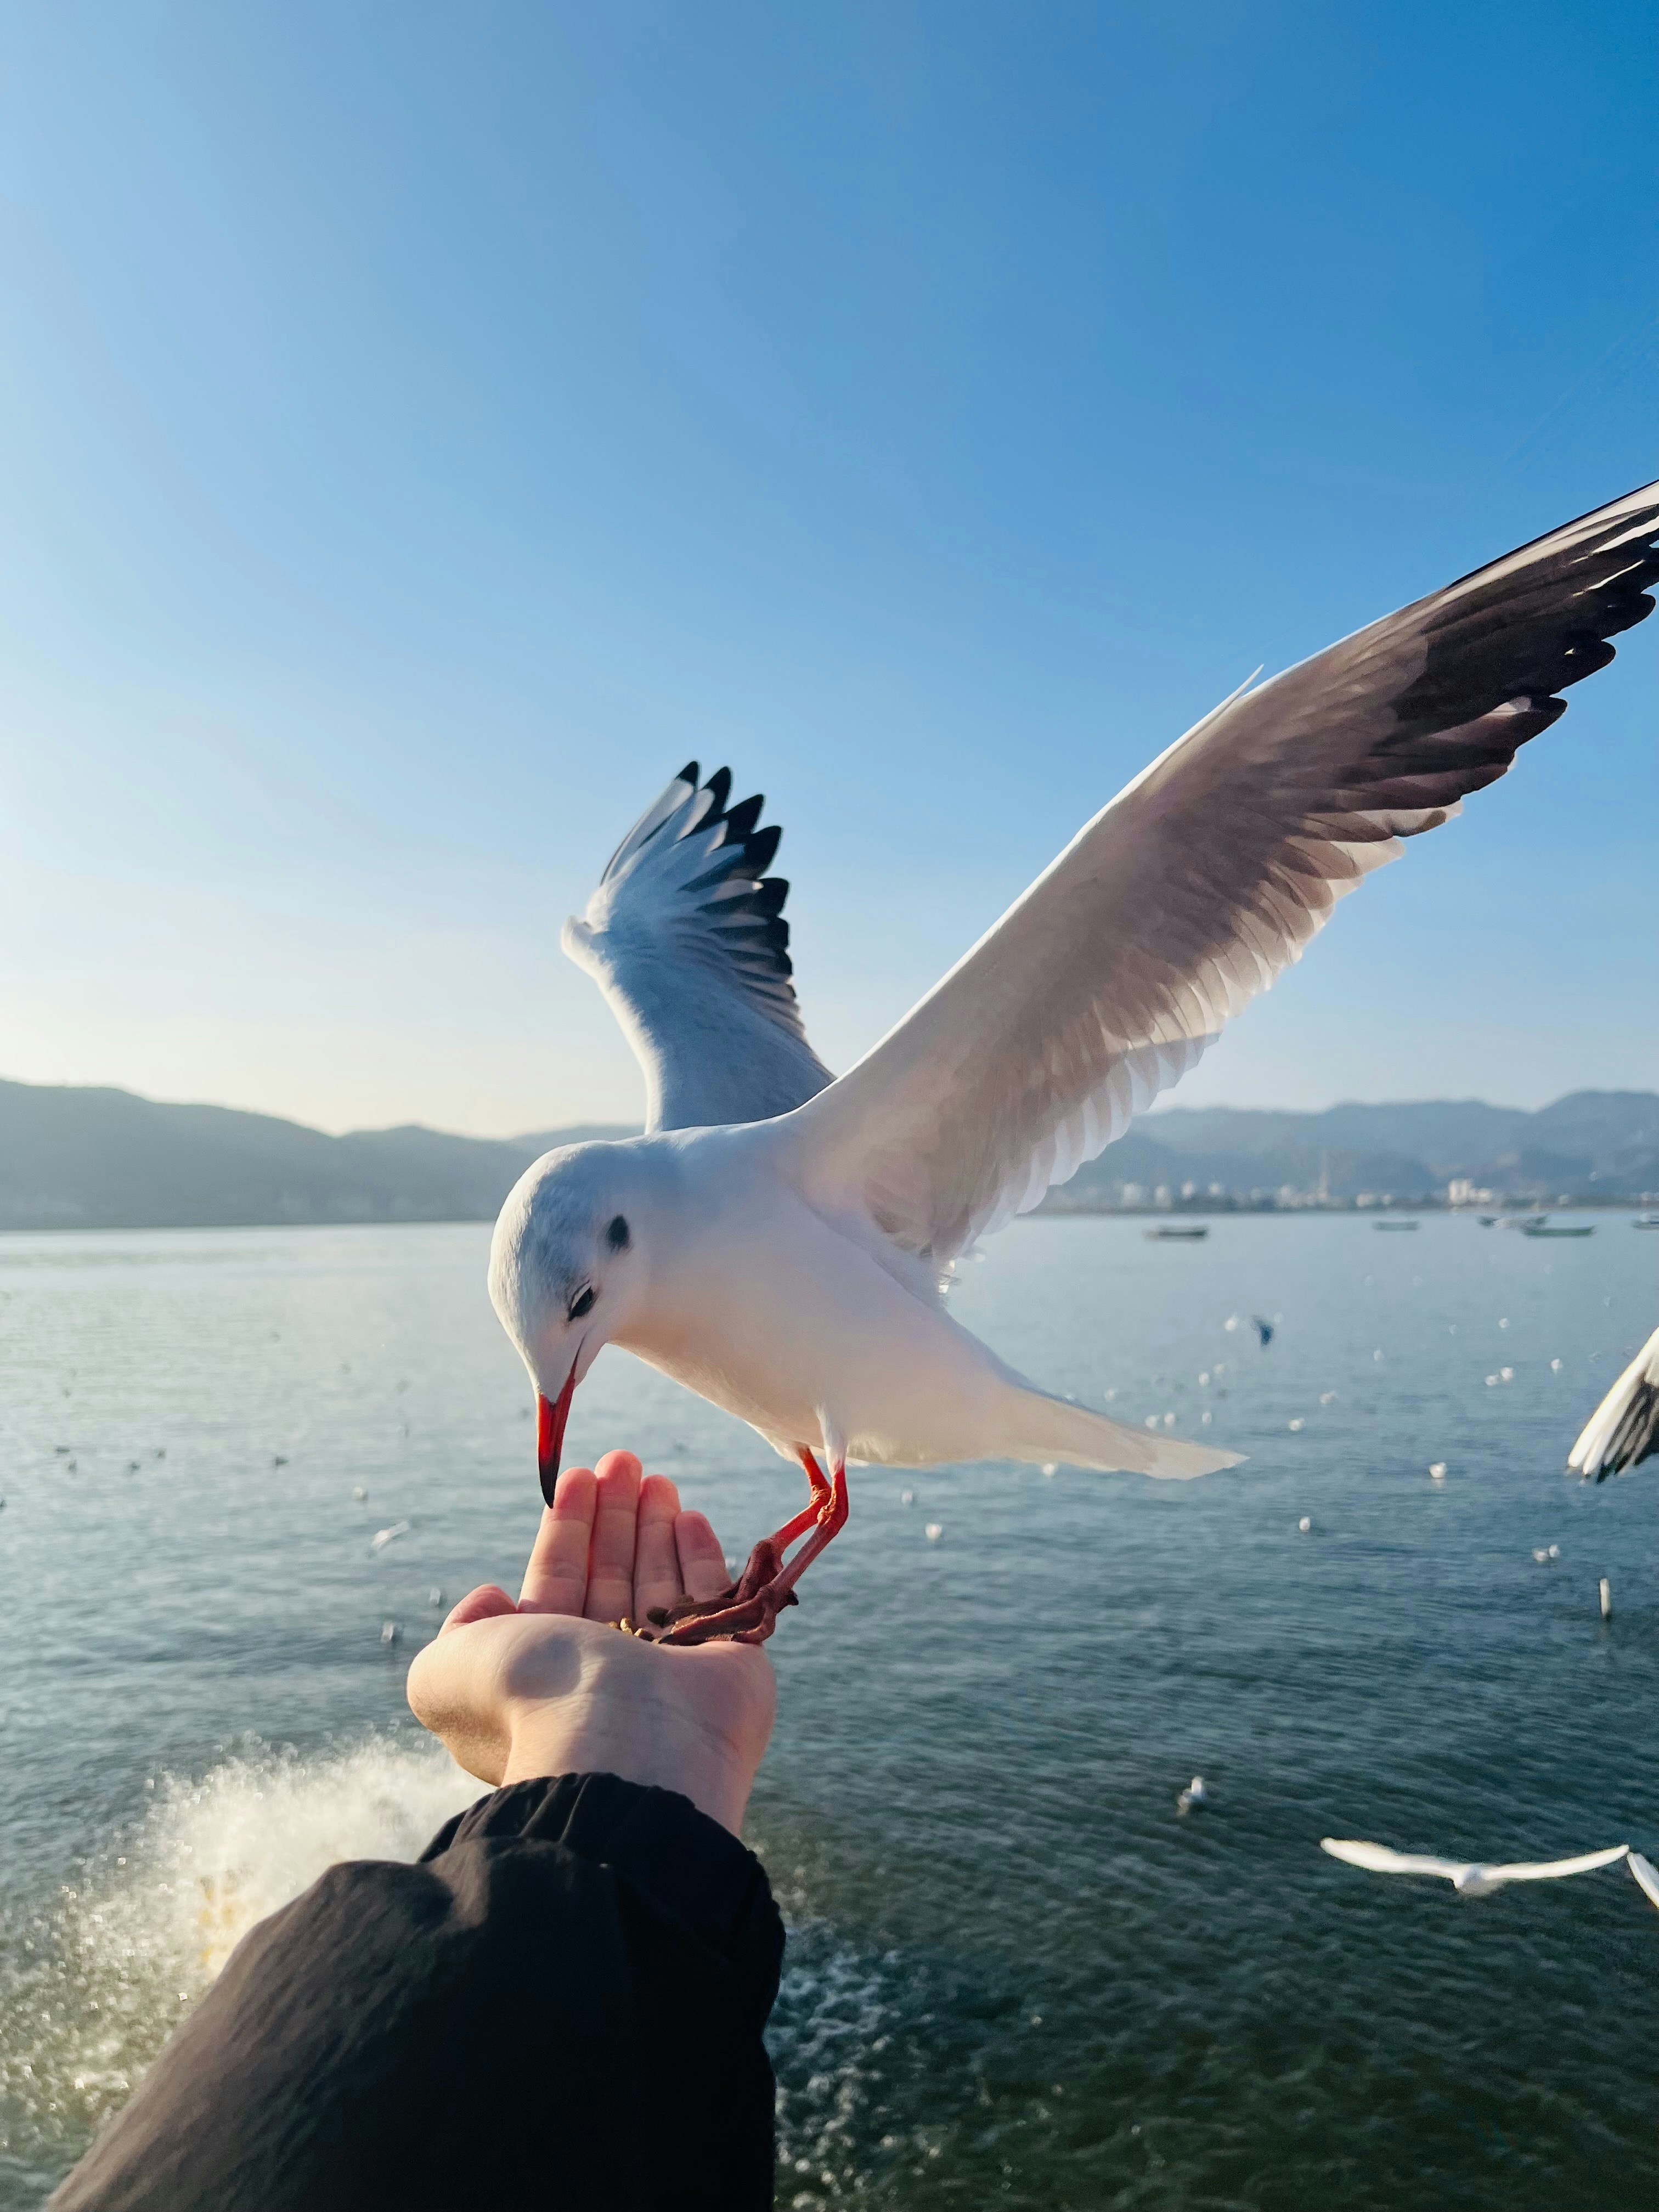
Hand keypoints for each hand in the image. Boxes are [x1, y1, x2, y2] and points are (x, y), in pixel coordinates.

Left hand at [406, 1450, 775, 1834]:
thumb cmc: (535, 1703)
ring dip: (655, 1523)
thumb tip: (490, 1597)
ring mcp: (672, 1669)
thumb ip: (455, 1633)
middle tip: (623, 1459)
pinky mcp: (729, 1663)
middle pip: (612, 1575)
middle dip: (615, 1515)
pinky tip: (689, 1517)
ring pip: (662, 1580)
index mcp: (549, 1675)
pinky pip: (713, 1597)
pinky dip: (701, 1554)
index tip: (576, 1477)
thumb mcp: (445, 1672)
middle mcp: (609, 1673)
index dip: (567, 1531)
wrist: (628, 1746)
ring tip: (655, 1476)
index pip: (558, 1587)